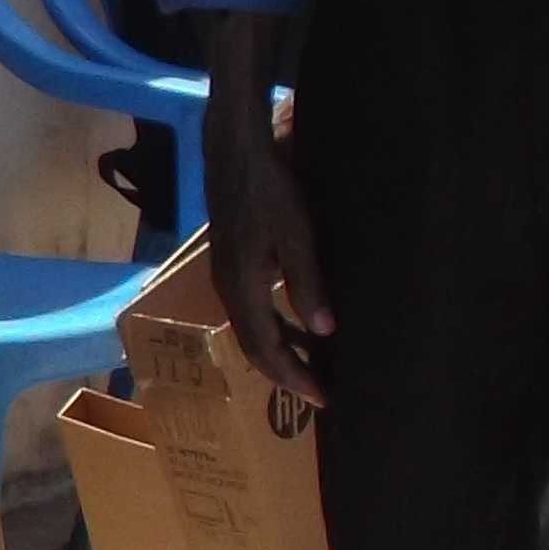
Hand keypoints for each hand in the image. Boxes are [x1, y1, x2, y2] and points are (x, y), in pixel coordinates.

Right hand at [204, 102, 333, 403]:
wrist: (235, 151)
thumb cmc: (269, 190)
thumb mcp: (296, 234)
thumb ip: (307, 283)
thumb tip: (323, 331)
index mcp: (242, 288)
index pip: (265, 349)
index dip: (293, 377)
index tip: (322, 398)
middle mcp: (228, 289)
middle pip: (252, 347)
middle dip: (285, 373)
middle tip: (317, 393)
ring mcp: (225, 275)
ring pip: (250, 329)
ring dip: (278, 351)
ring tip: (308, 366)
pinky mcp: (231, 262)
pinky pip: (250, 309)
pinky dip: (272, 327)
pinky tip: (293, 324)